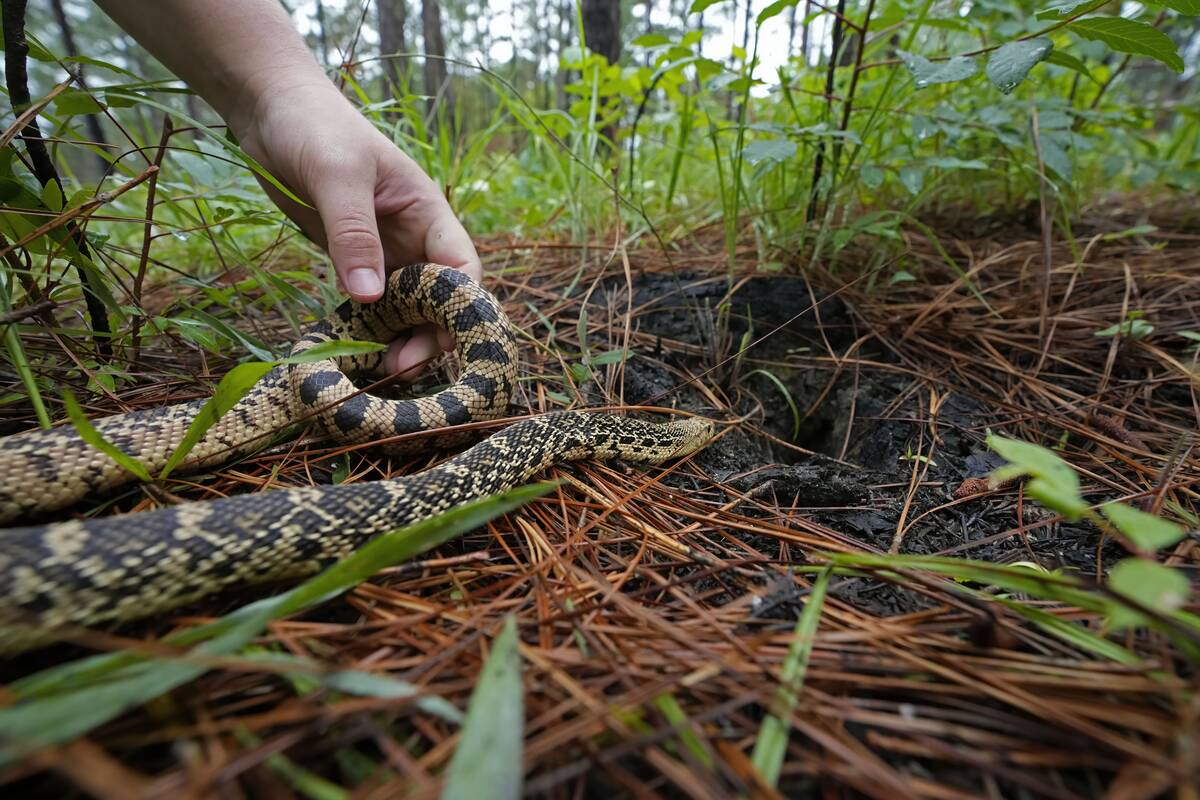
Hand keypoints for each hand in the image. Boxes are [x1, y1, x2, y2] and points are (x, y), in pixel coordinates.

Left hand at [231, 82, 480, 379]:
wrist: (269, 108)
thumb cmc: (314, 127)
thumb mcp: (336, 175)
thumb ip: (354, 234)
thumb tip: (370, 297)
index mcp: (427, 212)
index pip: (462, 268)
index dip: (461, 307)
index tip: (442, 341)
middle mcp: (413, 237)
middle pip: (438, 298)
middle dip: (430, 334)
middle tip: (404, 369)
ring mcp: (382, 251)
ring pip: (406, 307)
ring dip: (401, 338)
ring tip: (383, 370)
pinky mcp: (351, 260)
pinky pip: (370, 303)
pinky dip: (370, 329)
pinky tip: (357, 350)